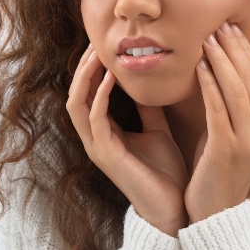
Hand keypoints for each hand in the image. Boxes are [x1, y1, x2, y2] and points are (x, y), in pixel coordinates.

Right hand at [66, 46, 188, 235]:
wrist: (174, 207)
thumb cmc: (164, 171)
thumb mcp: (156, 129)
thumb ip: (148, 108)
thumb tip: (148, 81)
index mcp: (105, 132)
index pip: (87, 94)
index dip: (91, 70)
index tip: (103, 45)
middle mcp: (95, 138)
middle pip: (76, 95)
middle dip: (83, 67)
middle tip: (95, 43)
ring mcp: (97, 147)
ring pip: (77, 104)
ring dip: (86, 77)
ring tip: (97, 54)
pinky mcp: (106, 155)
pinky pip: (96, 118)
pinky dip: (101, 95)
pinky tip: (113, 77)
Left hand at [184, 22, 249, 222]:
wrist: (215, 210)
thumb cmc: (219, 165)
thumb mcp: (233, 130)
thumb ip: (234, 103)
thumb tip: (221, 65)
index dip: (245, 51)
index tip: (230, 29)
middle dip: (234, 49)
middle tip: (219, 25)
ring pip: (237, 90)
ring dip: (222, 61)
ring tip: (207, 40)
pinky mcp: (229, 148)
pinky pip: (219, 109)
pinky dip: (210, 85)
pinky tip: (200, 67)